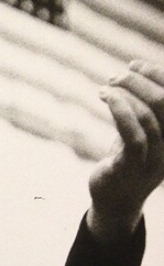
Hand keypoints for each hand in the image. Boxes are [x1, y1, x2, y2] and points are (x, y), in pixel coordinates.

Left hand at [89, 60, 163, 243]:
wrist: (115, 200)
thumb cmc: (128, 160)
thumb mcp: (141, 131)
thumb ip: (144, 107)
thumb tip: (136, 70)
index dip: (159, 75)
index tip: (135, 64)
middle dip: (141, 82)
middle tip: (117, 75)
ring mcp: (155, 159)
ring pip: (149, 117)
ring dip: (126, 94)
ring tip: (107, 86)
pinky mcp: (133, 168)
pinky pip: (132, 135)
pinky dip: (120, 110)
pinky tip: (107, 97)